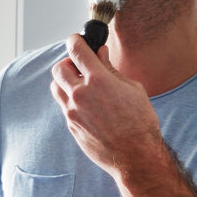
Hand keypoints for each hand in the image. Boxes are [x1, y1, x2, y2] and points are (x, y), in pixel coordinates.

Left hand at [50, 35, 165, 176]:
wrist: (135, 156)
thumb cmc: (140, 121)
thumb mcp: (132, 88)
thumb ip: (111, 69)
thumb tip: (101, 53)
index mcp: (98, 80)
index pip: (76, 50)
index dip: (75, 40)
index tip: (77, 40)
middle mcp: (80, 94)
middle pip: (59, 68)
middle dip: (69, 62)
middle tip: (81, 66)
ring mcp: (73, 111)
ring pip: (56, 87)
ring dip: (65, 81)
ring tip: (81, 85)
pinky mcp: (71, 126)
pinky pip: (63, 106)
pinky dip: (70, 100)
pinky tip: (87, 105)